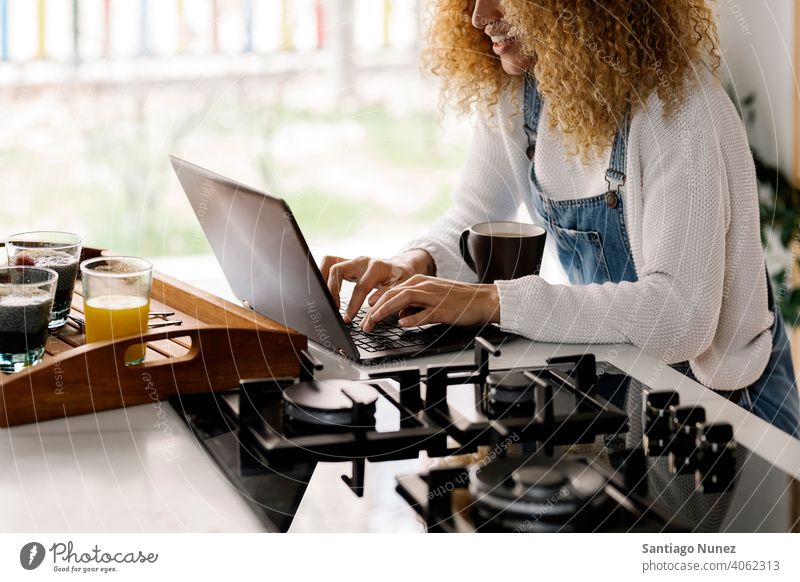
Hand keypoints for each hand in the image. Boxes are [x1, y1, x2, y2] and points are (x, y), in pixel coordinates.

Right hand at [320, 250, 434, 322]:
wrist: (402, 266)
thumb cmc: (402, 278)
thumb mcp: (401, 288)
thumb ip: (387, 296)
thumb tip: (371, 304)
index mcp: (377, 267)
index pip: (360, 286)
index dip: (353, 304)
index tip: (348, 318)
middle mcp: (362, 261)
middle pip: (338, 270)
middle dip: (332, 290)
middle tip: (332, 308)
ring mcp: (353, 260)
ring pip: (329, 262)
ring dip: (322, 279)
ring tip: (322, 298)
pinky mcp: (347, 263)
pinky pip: (329, 263)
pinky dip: (322, 274)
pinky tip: (322, 289)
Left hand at [361, 275, 500, 331]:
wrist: (482, 299)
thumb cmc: (458, 299)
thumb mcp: (431, 297)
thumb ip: (414, 304)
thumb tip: (399, 315)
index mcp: (419, 281)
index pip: (390, 291)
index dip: (375, 304)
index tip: (365, 316)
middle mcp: (423, 286)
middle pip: (392, 294)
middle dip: (374, 310)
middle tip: (364, 324)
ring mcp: (433, 297)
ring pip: (403, 300)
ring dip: (385, 311)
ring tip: (374, 322)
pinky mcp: (443, 309)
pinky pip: (424, 313)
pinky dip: (412, 319)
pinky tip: (402, 324)